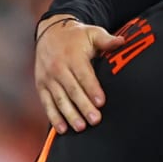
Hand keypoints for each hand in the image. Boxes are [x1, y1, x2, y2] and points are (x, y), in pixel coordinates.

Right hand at [35, 17, 120, 132]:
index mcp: (72, 55)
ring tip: (80, 127)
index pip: (83, 74)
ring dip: (69, 114)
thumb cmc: (76, 36)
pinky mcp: (41, 86)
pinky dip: (53, 117)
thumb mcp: (92, 33)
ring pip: (59, 99)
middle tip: (95, 120)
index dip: (92, 88)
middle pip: (72, 90)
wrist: (49, 32)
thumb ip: (106, 40)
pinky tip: (62, 129)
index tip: (101, 102)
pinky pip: (47, 103)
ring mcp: (48, 78)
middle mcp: (58, 67)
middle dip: (83, 106)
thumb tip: (122, 42)